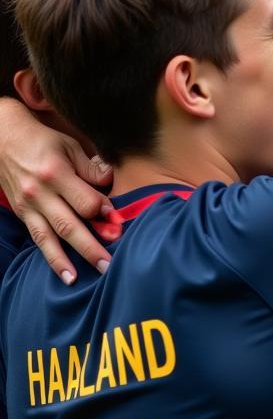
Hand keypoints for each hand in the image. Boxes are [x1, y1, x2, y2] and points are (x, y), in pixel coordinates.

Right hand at [0, 98, 114, 282]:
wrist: (3, 139)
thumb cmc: (43, 142)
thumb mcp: (70, 146)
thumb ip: (92, 168)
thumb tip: (111, 183)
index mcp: (56, 174)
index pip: (85, 202)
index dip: (103, 211)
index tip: (115, 217)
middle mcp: (40, 193)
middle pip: (69, 225)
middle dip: (90, 247)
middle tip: (109, 264)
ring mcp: (29, 206)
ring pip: (50, 238)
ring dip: (67, 260)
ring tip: (82, 279)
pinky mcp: (22, 213)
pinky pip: (38, 239)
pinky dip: (51, 257)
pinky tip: (63, 273)